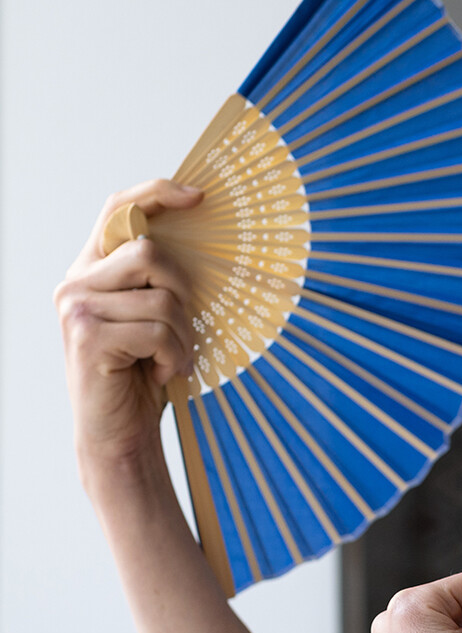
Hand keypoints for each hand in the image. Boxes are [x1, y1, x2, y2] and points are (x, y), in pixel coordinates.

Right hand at [54, 179, 201, 487]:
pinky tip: (160, 372)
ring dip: (182, 334)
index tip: (198, 197)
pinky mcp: (87, 337)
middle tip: (185, 330)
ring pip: (161, 296)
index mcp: (93, 269)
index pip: (118, 209)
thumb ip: (160, 280)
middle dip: (185, 293)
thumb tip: (206, 239)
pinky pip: (157, 330)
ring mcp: (77, 308)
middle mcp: (77, 282)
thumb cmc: (143, 372)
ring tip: (170, 358)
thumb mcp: (155, 317)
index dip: (157, 193)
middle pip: (151, 253)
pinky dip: (174, 355)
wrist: (120, 432)